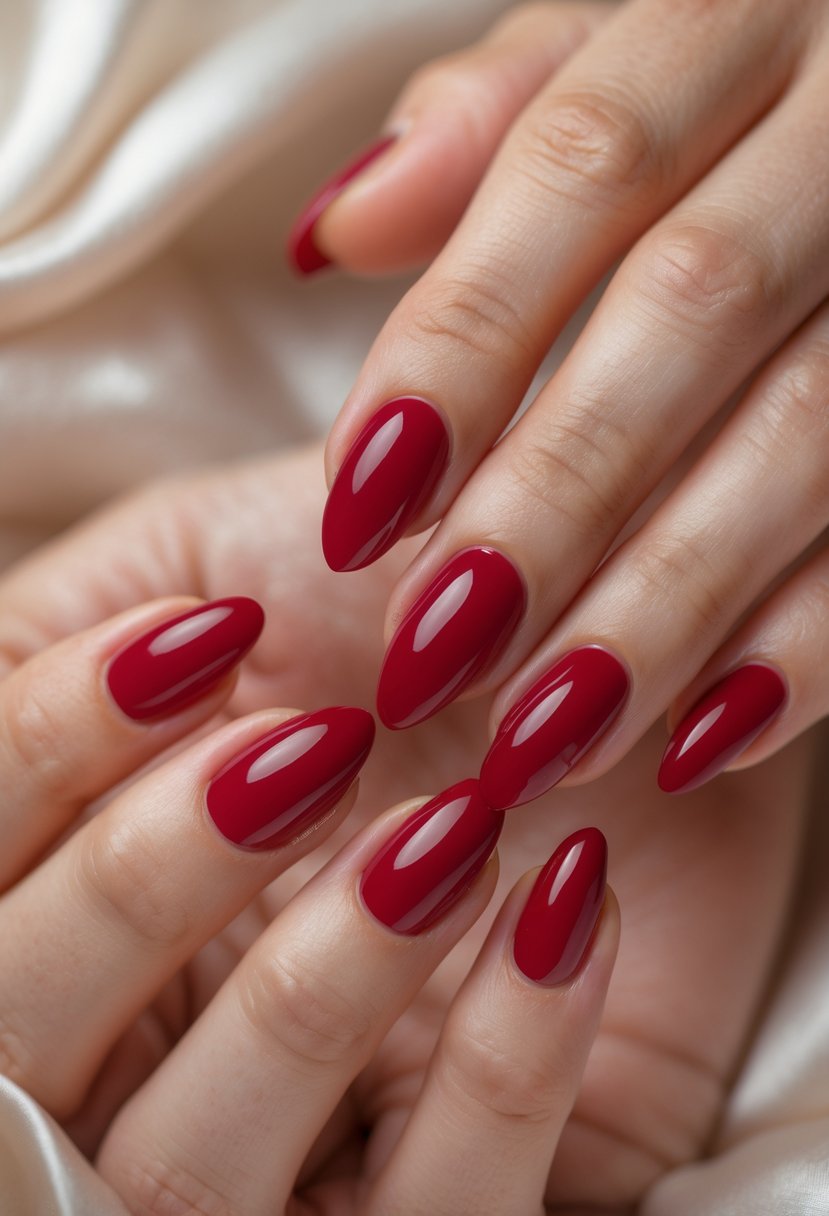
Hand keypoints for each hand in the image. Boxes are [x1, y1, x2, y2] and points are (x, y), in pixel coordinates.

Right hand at [0, 447, 808, 1208]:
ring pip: (186, 1181)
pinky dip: (501, 1070)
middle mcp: (135, 1055)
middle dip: (146, 881)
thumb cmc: (400, 629)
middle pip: (22, 1050)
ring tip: (448, 827)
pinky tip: (564, 899)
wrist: (596, 692)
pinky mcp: (446, 1205)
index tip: (210, 634)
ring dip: (312, 989)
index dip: (46, 749)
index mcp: (66, 903)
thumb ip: (103, 596)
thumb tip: (49, 658)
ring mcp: (279, 1161)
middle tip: (312, 745)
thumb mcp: (231, 557)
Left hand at [290, 0, 828, 799]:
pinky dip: (811, 642)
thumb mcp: (611, 53)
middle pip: (693, 309)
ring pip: (810, 437)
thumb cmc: (732, 89)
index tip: (359, 504)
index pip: (582, 165)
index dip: (462, 341)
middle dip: (556, 495)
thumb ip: (489, 127)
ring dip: (669, 601)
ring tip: (548, 727)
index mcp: (739, 19)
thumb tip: (336, 232)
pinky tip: (706, 733)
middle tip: (439, 647)